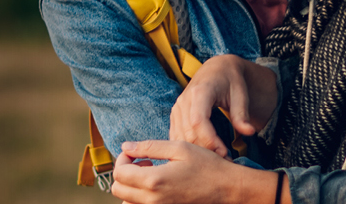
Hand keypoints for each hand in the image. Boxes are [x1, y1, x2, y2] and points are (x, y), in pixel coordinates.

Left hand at [111, 140, 281, 203]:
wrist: (228, 189)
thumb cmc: (207, 166)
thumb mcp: (179, 148)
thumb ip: (149, 147)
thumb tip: (125, 146)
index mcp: (154, 180)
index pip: (119, 173)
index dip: (122, 159)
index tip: (135, 153)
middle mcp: (153, 200)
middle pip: (118, 190)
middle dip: (124, 172)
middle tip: (142, 162)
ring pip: (127, 201)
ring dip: (131, 186)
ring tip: (150, 173)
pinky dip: (141, 197)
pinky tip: (157, 185)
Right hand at [168, 55, 276, 156]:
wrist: (217, 69)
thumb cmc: (230, 80)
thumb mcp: (240, 94)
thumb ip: (242, 114)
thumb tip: (250, 132)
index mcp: (200, 92)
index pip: (198, 121)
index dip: (209, 140)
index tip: (225, 152)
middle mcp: (184, 100)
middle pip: (188, 132)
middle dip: (205, 149)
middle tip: (225, 160)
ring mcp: (177, 108)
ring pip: (180, 137)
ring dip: (197, 151)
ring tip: (217, 158)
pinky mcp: (175, 115)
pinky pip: (177, 136)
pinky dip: (189, 147)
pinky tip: (205, 154)